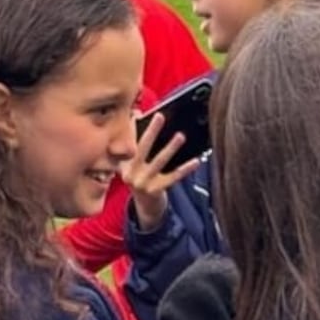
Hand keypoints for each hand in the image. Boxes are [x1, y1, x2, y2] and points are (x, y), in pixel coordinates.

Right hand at [122, 113, 200, 231]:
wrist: (144, 205)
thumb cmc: (140, 177)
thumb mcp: (132, 162)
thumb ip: (134, 141)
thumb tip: (137, 114)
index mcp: (124, 164)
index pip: (129, 143)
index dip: (132, 129)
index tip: (137, 114)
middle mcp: (131, 173)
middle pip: (142, 148)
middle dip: (152, 131)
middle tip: (160, 117)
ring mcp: (143, 182)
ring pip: (159, 161)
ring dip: (170, 148)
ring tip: (181, 136)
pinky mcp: (157, 189)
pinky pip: (173, 177)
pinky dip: (185, 169)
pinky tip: (196, 161)